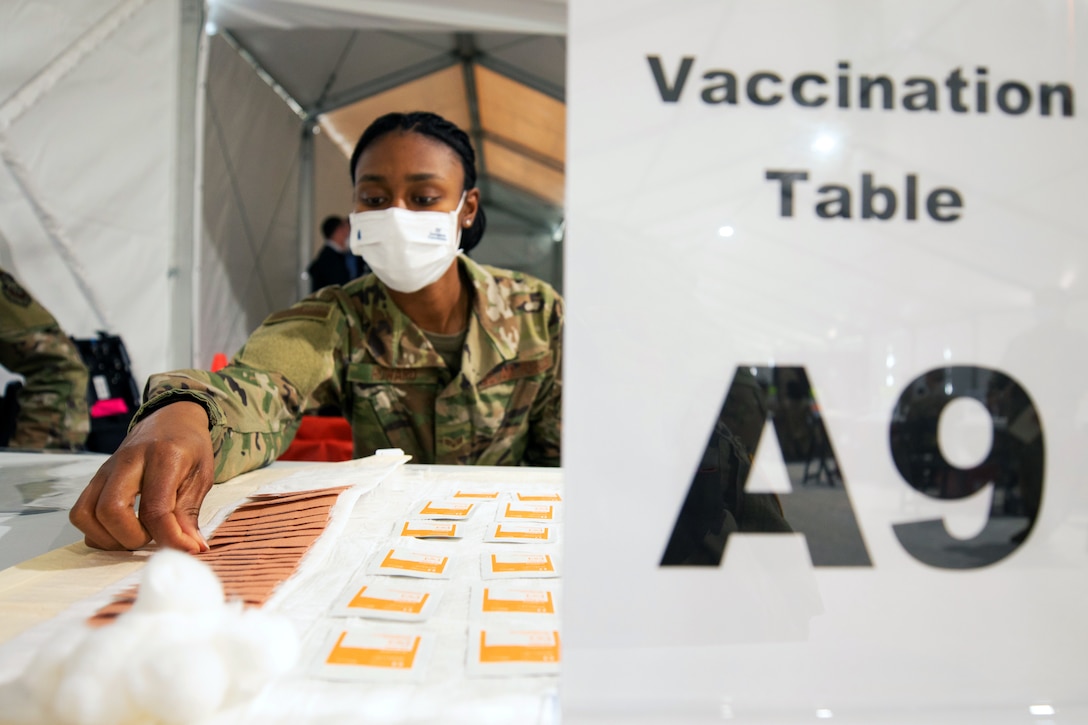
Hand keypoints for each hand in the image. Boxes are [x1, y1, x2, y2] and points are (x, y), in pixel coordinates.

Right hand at [70, 402, 213, 552]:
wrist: (171, 418)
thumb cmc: (190, 448)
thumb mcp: (202, 476)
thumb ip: (190, 513)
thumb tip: (192, 550)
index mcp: (163, 457)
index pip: (155, 508)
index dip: (170, 538)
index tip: (186, 549)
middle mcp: (128, 460)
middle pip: (110, 510)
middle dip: (132, 538)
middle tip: (154, 538)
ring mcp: (106, 468)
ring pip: (85, 513)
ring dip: (110, 538)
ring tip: (137, 535)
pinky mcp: (95, 478)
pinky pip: (81, 512)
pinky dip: (97, 532)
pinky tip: (122, 531)